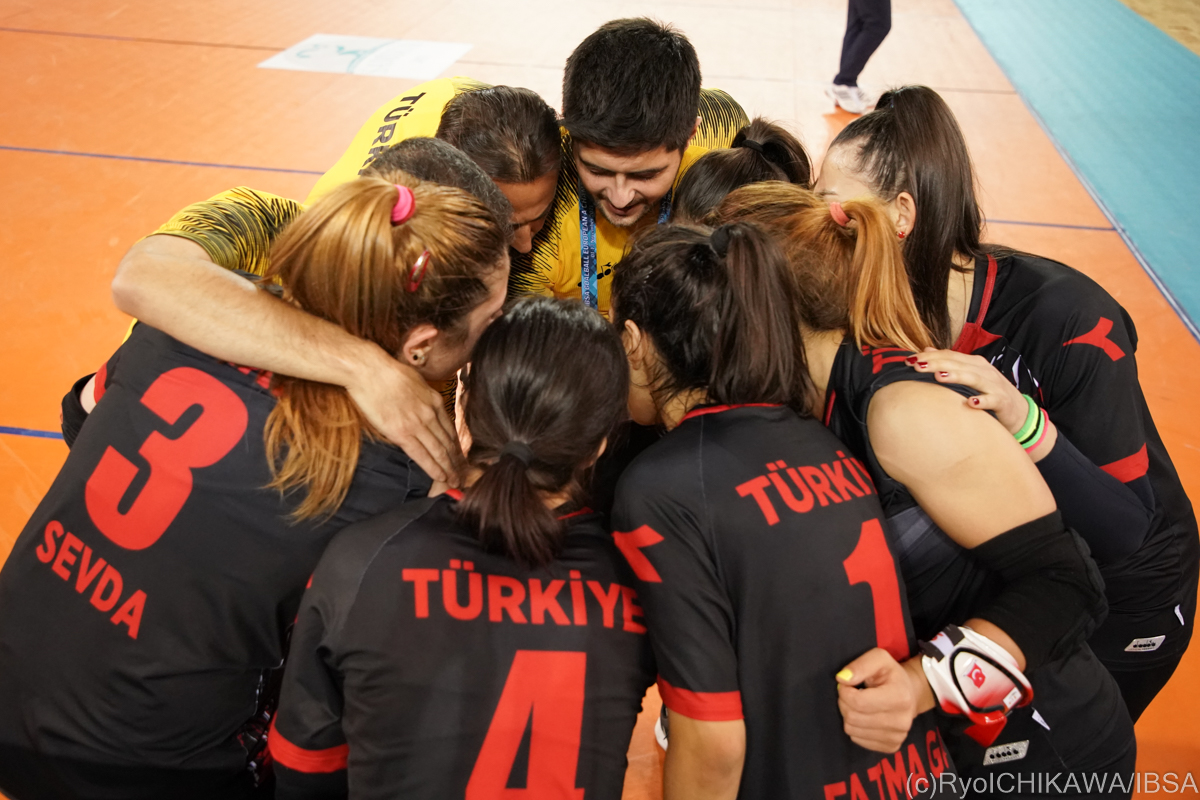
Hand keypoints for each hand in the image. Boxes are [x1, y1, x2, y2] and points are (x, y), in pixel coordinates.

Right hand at [345, 347, 464, 484]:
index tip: (460, 458)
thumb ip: (424, 396)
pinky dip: (434, 468)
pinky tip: (441, 477)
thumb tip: (426, 404)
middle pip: (448, 443)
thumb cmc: (388, 372)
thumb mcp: (416, 381)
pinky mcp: (402, 433)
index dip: (457, 446)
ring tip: (455, 482)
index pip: (451, 429)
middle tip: (463, 476)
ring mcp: (418, 424)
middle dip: (457, 462)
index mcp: (434, 400)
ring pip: (440, 451)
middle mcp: (431, 414)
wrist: (370, 370)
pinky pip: (422, 455)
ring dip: (449, 469)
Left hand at [836, 648, 921, 752]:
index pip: (858, 702)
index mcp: (900, 698)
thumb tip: (842, 679)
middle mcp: (901, 722)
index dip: (844, 692)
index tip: (846, 684)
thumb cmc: (891, 675)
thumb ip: (861, 665)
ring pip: (852, 730)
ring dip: (848, 715)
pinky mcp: (891, 747)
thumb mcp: (879, 658)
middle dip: (844, 703)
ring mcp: (897, 737)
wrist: (910, 693)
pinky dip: (855, 727)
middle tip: (850, 693)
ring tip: (858, 704)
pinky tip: (864, 716)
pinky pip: (858, 740)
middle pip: (853, 718)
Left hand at [905, 348, 1026, 432]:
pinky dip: (982, 401)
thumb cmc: (989, 393)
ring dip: (956, 377)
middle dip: (936, 364)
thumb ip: (949, 364)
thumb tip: (925, 351)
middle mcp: (983, 371)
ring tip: (939, 377)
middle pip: (957, 364)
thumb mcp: (969, 376)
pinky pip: (991, 400)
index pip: (949, 356)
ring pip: (973, 378)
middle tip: (917, 366)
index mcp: (973, 363)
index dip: (930, 356)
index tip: (909, 360)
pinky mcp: (1002, 401)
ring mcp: (993, 385)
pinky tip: (971, 403)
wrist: (1019, 412)